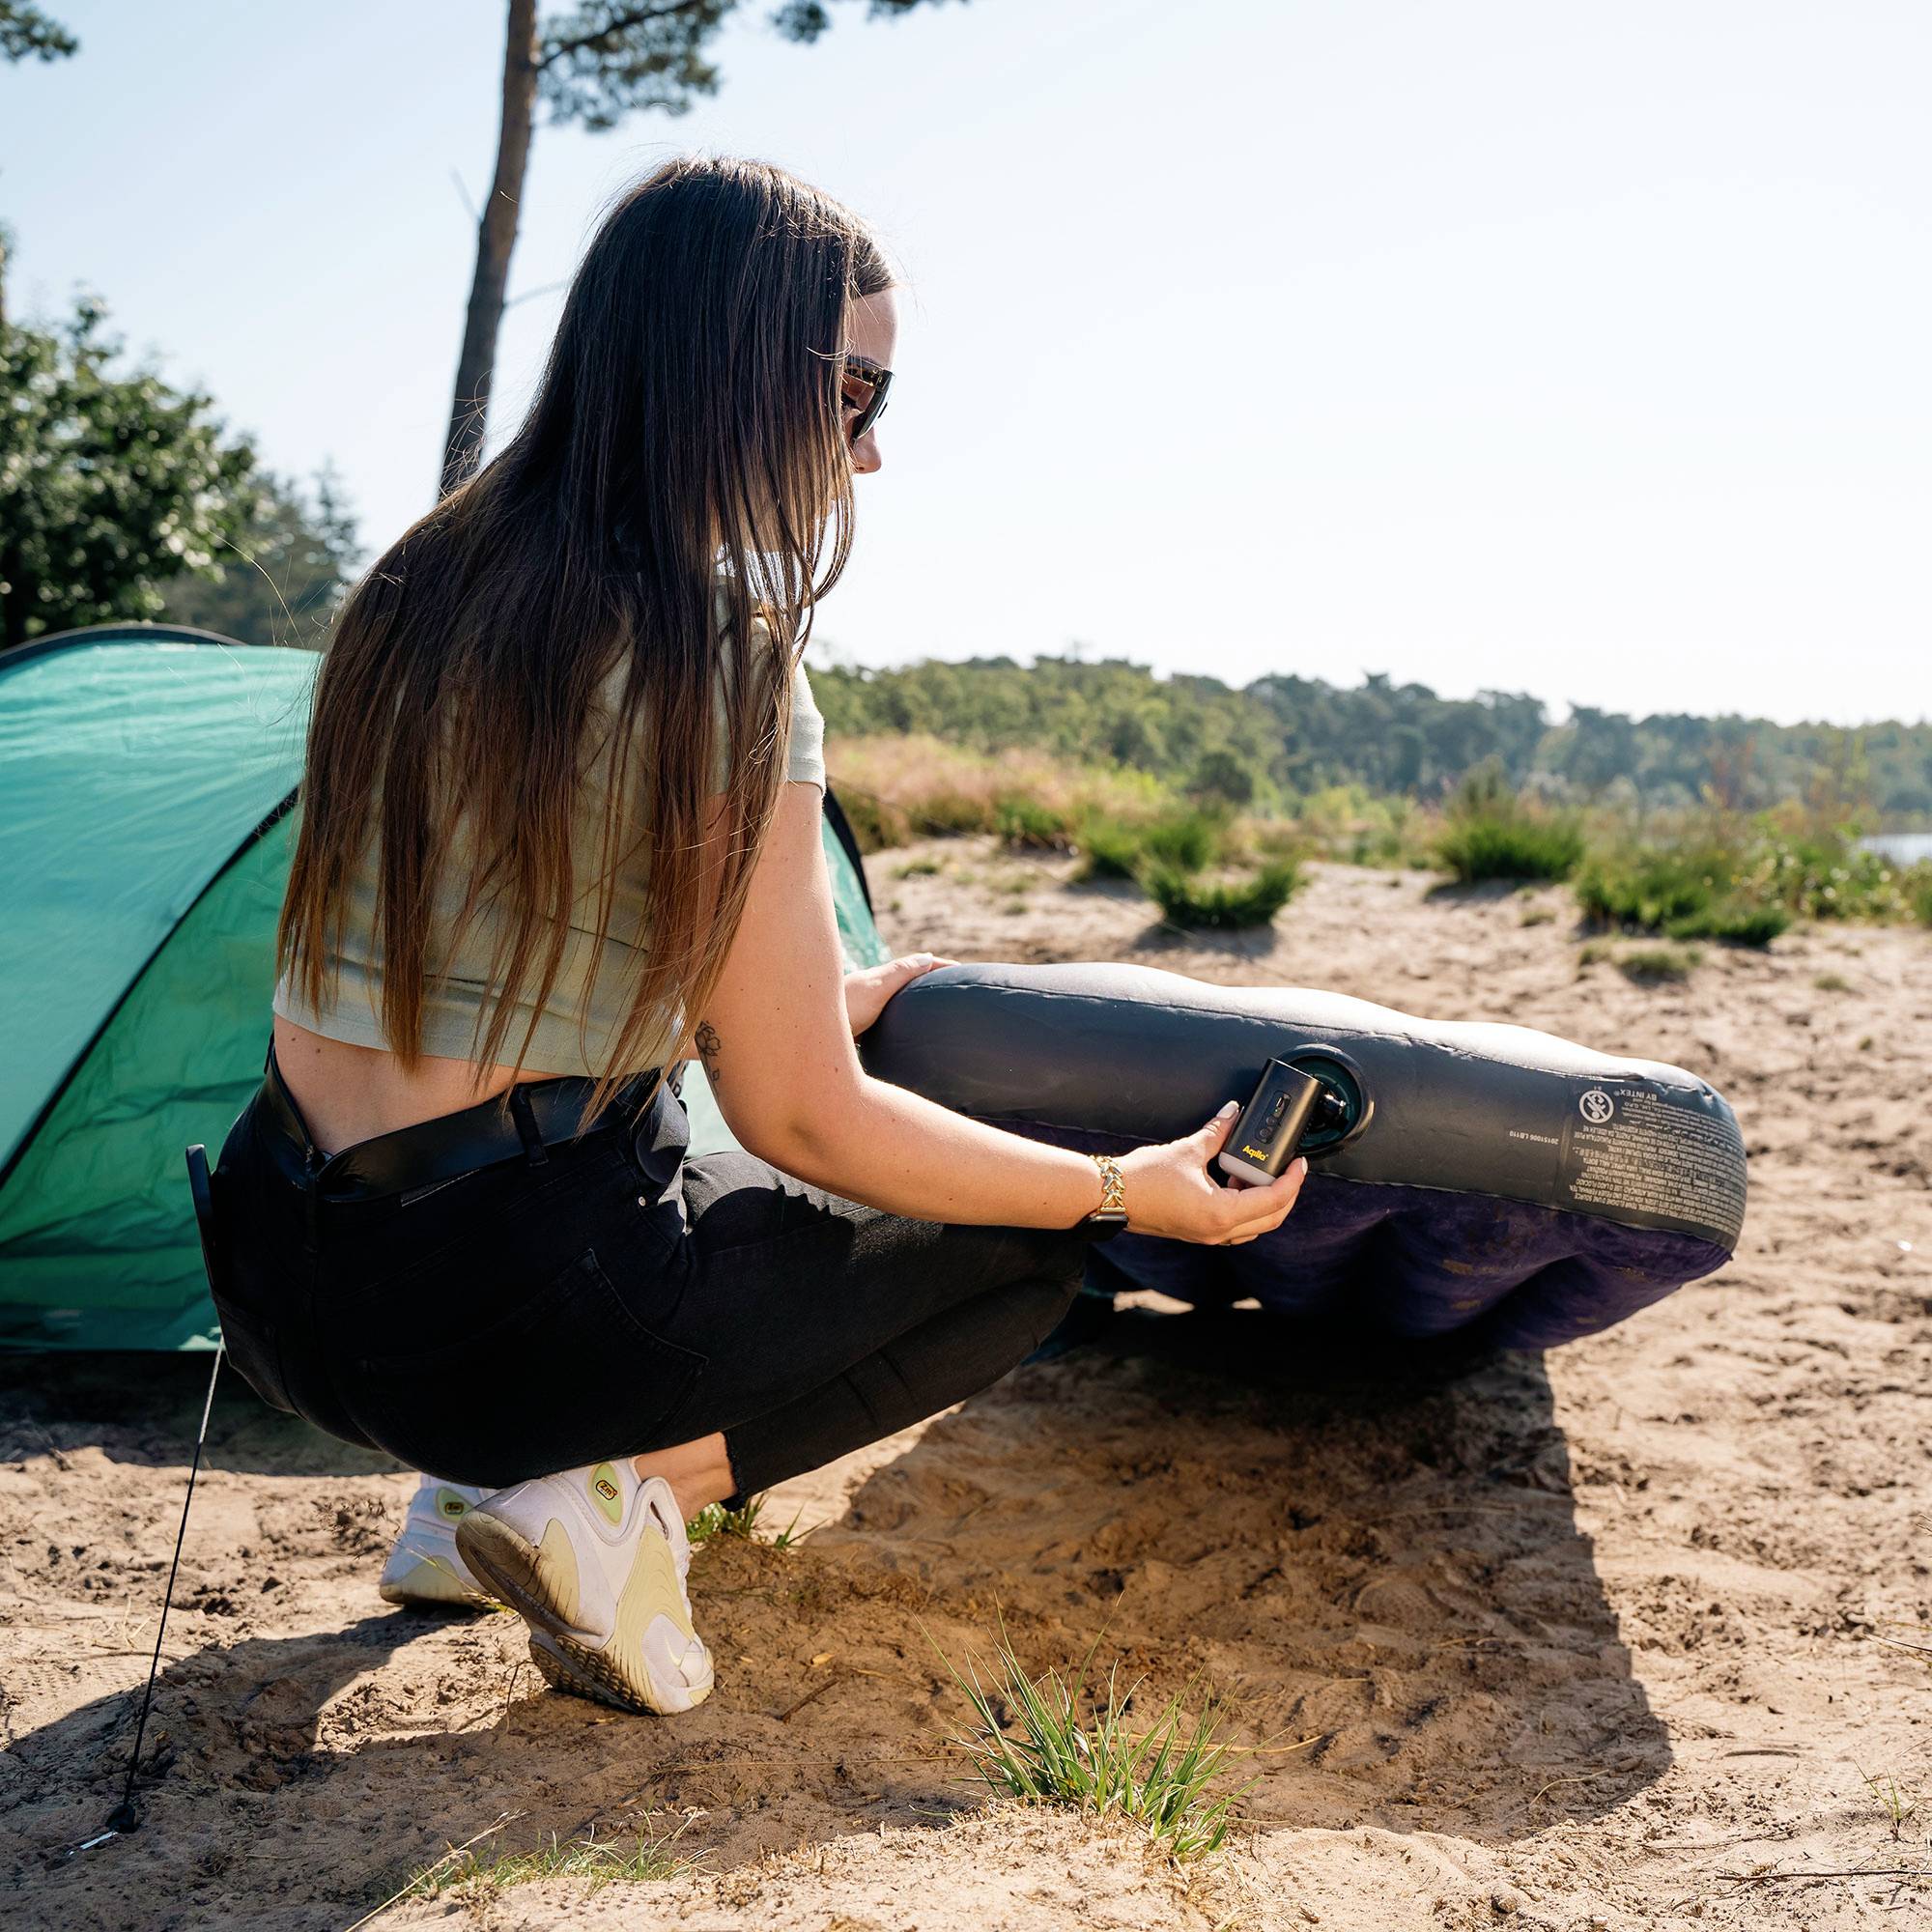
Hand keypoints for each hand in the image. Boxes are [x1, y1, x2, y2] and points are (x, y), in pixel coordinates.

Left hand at [843, 952, 956, 1038]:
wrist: (809, 1035)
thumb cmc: (842, 1011)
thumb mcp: (876, 988)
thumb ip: (899, 973)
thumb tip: (927, 957)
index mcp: (877, 978)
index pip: (913, 966)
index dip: (937, 966)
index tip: (962, 970)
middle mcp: (868, 991)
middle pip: (902, 981)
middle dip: (925, 981)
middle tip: (951, 988)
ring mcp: (861, 1009)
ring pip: (892, 1001)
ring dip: (911, 1002)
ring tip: (932, 1012)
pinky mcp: (853, 1029)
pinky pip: (882, 1022)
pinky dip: (897, 1023)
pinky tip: (898, 1037)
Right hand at [1115, 1102, 1307, 1245]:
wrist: (1111, 1197)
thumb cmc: (1144, 1179)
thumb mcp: (1188, 1150)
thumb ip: (1217, 1132)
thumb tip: (1233, 1113)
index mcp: (1222, 1213)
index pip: (1274, 1200)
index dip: (1292, 1180)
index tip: (1299, 1163)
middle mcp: (1219, 1231)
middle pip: (1271, 1219)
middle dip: (1284, 1193)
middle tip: (1287, 1169)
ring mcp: (1208, 1235)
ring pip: (1253, 1225)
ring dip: (1262, 1202)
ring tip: (1252, 1172)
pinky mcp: (1198, 1231)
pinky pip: (1234, 1225)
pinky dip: (1243, 1207)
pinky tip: (1232, 1182)